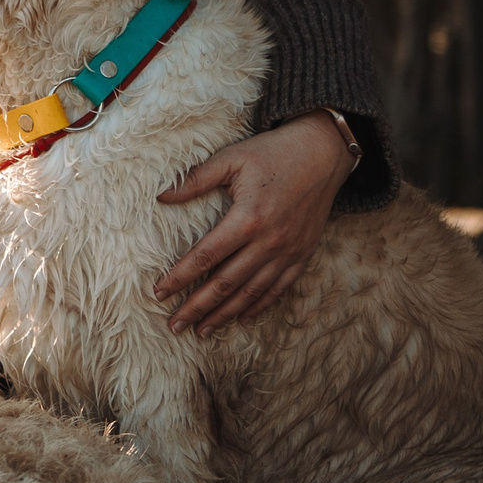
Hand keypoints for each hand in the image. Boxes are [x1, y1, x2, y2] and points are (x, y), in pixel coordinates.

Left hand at [151, 111, 355, 336]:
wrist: (323, 152)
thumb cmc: (272, 152)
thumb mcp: (231, 158)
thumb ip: (196, 179)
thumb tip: (161, 196)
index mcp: (247, 218)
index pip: (205, 257)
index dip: (180, 278)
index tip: (159, 293)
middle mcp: (268, 241)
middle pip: (225, 283)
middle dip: (197, 307)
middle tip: (174, 326)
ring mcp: (288, 251)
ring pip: (251, 292)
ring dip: (224, 314)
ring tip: (202, 330)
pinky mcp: (302, 254)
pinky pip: (278, 288)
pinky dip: (259, 305)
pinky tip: (241, 318)